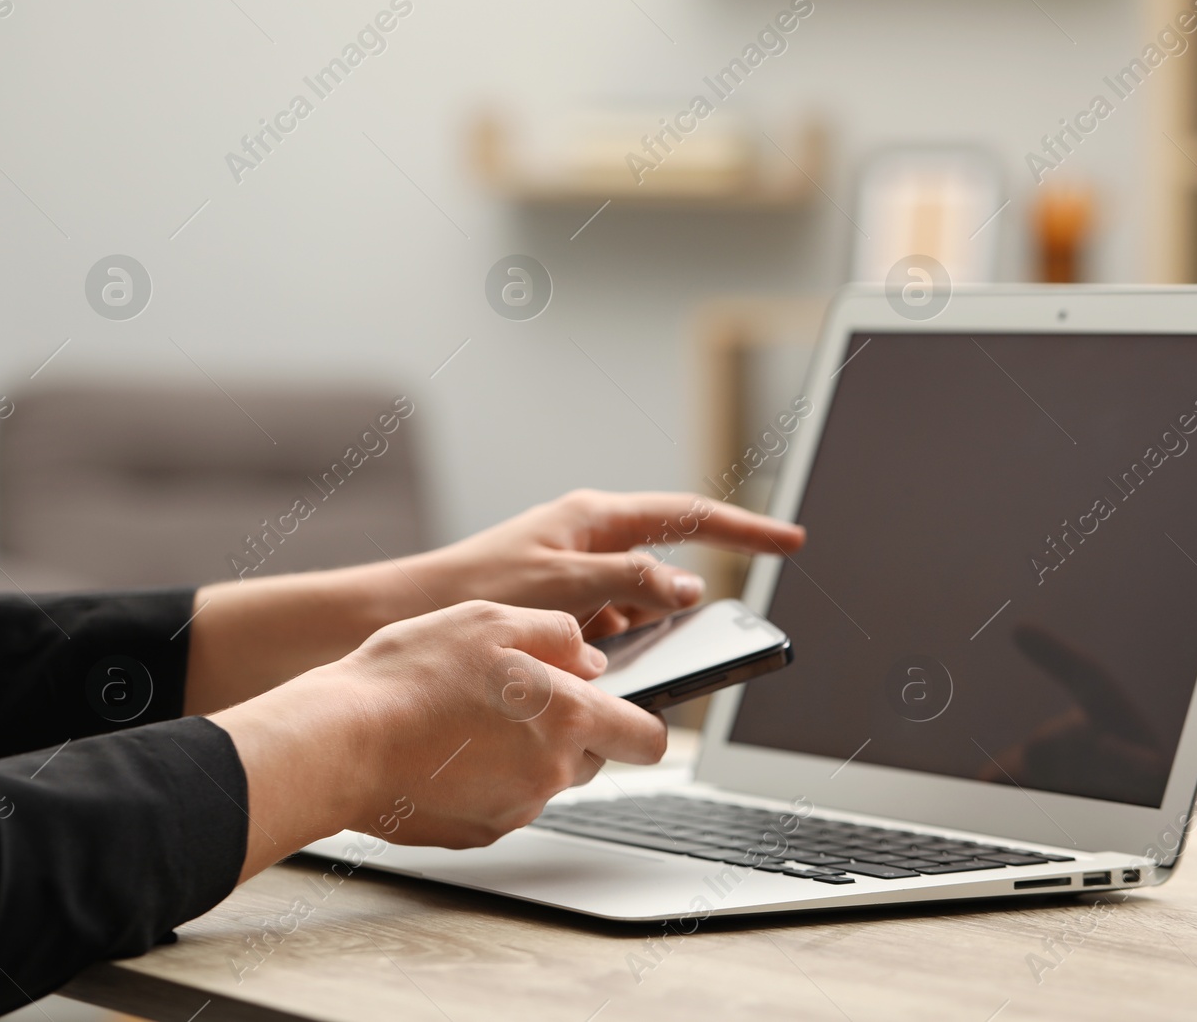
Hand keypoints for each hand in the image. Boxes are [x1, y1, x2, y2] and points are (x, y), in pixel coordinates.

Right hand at [210, 600, 666, 877]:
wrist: (339, 742)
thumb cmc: (410, 677)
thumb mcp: (491, 620)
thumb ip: (557, 635)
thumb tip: (589, 658)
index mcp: (568, 718)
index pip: (648, 738)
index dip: (641, 720)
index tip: (624, 708)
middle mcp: (552, 773)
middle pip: (592, 756)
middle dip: (571, 729)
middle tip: (517, 697)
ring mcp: (516, 809)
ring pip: (545, 778)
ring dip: (525, 752)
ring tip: (468, 718)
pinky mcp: (478, 832)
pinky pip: (502, 801)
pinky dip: (486, 778)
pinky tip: (445, 749)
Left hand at [400, 489, 806, 638]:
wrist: (404, 616)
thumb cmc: (476, 588)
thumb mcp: (564, 583)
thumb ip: (633, 580)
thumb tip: (690, 587)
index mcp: (597, 520)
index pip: (691, 516)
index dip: (746, 533)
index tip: (792, 543)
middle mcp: (592, 545)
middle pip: (666, 577)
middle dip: (676, 616)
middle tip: (688, 649)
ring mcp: (578, 581)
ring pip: (638, 616)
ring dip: (637, 646)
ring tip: (607, 667)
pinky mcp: (563, 615)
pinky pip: (608, 638)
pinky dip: (608, 661)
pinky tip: (587, 680)